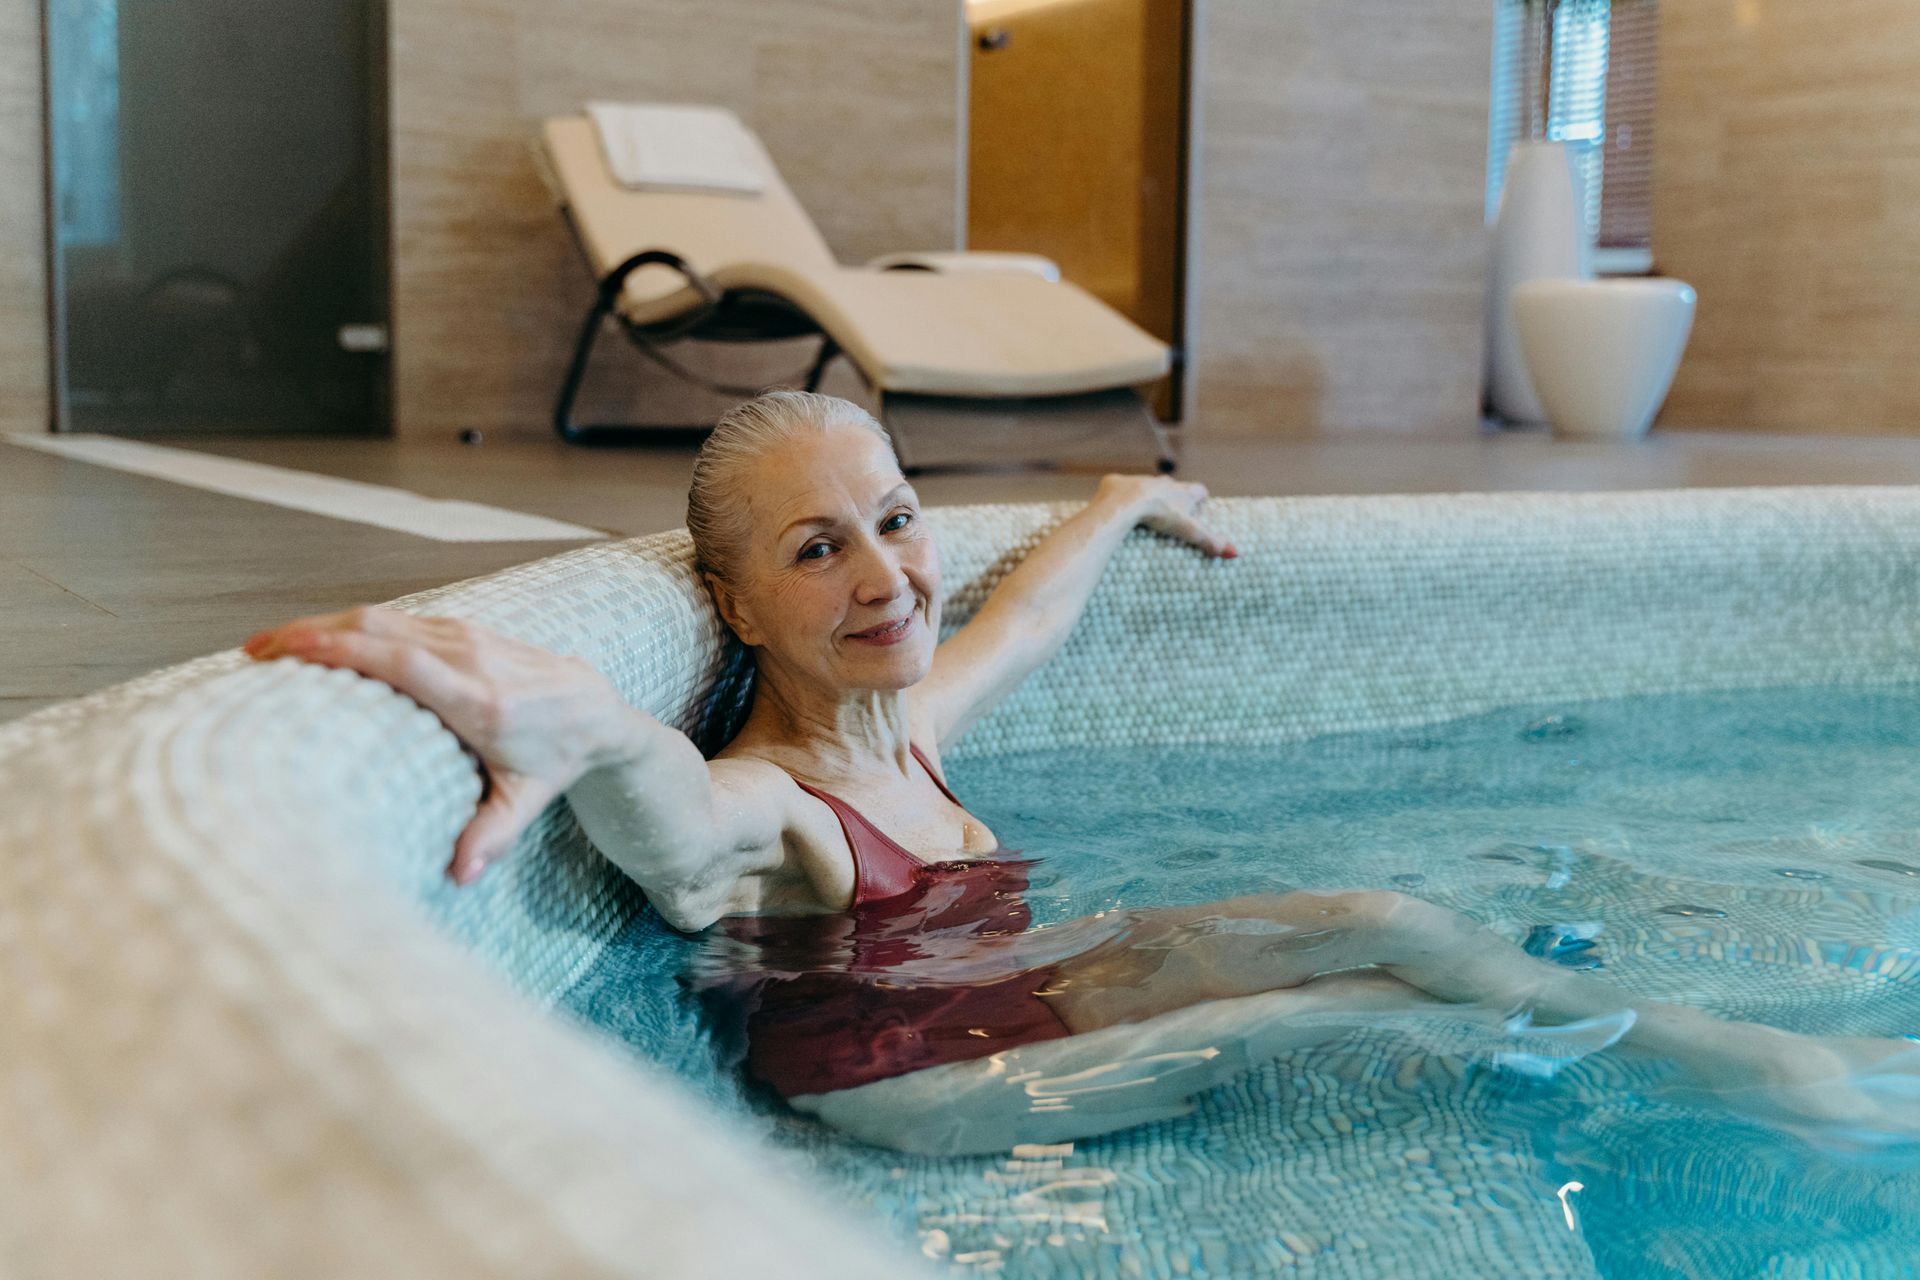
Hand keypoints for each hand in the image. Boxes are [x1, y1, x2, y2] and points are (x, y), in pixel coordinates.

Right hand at [243, 607, 637, 885]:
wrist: (598, 712)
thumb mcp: (527, 800)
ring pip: (384, 618)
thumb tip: (459, 876)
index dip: (344, 650)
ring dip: (323, 625)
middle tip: (250, 654)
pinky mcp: (463, 628)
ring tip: (268, 647)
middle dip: (310, 633)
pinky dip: (352, 625)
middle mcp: (472, 658)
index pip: (404, 663)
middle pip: (379, 630)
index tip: (288, 650)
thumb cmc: (556, 761)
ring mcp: (468, 636)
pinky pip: (398, 619)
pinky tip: (316, 641)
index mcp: (482, 700)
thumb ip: (492, 835)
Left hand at [1094, 474, 1237, 558]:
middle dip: (1173, 496)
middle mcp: (1162, 482)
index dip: (1200, 498)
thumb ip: (1210, 541)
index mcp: (1181, 491)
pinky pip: (1119, 488)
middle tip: (1171, 511)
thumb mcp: (1188, 530)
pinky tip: (1116, 510)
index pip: (1199, 490)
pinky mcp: (1116, 482)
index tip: (1201, 504)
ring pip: (1145, 486)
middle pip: (1172, 487)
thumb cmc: (1159, 514)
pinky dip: (1119, 498)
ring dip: (1145, 496)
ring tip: (1142, 512)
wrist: (1124, 502)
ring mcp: (1139, 480)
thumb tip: (1235, 553)